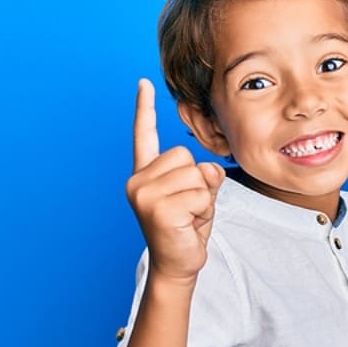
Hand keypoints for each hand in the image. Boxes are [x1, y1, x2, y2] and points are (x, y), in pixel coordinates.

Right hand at [126, 79, 225, 279]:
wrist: (178, 264)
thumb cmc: (187, 228)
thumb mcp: (199, 194)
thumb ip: (203, 174)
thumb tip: (209, 169)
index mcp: (145, 173)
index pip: (143, 134)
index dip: (143, 108)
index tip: (144, 82)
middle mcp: (138, 180)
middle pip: (186, 156)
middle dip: (198, 182)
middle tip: (188, 207)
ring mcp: (144, 194)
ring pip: (196, 176)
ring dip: (202, 198)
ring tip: (188, 216)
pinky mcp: (157, 208)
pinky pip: (200, 194)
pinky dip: (203, 210)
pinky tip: (188, 224)